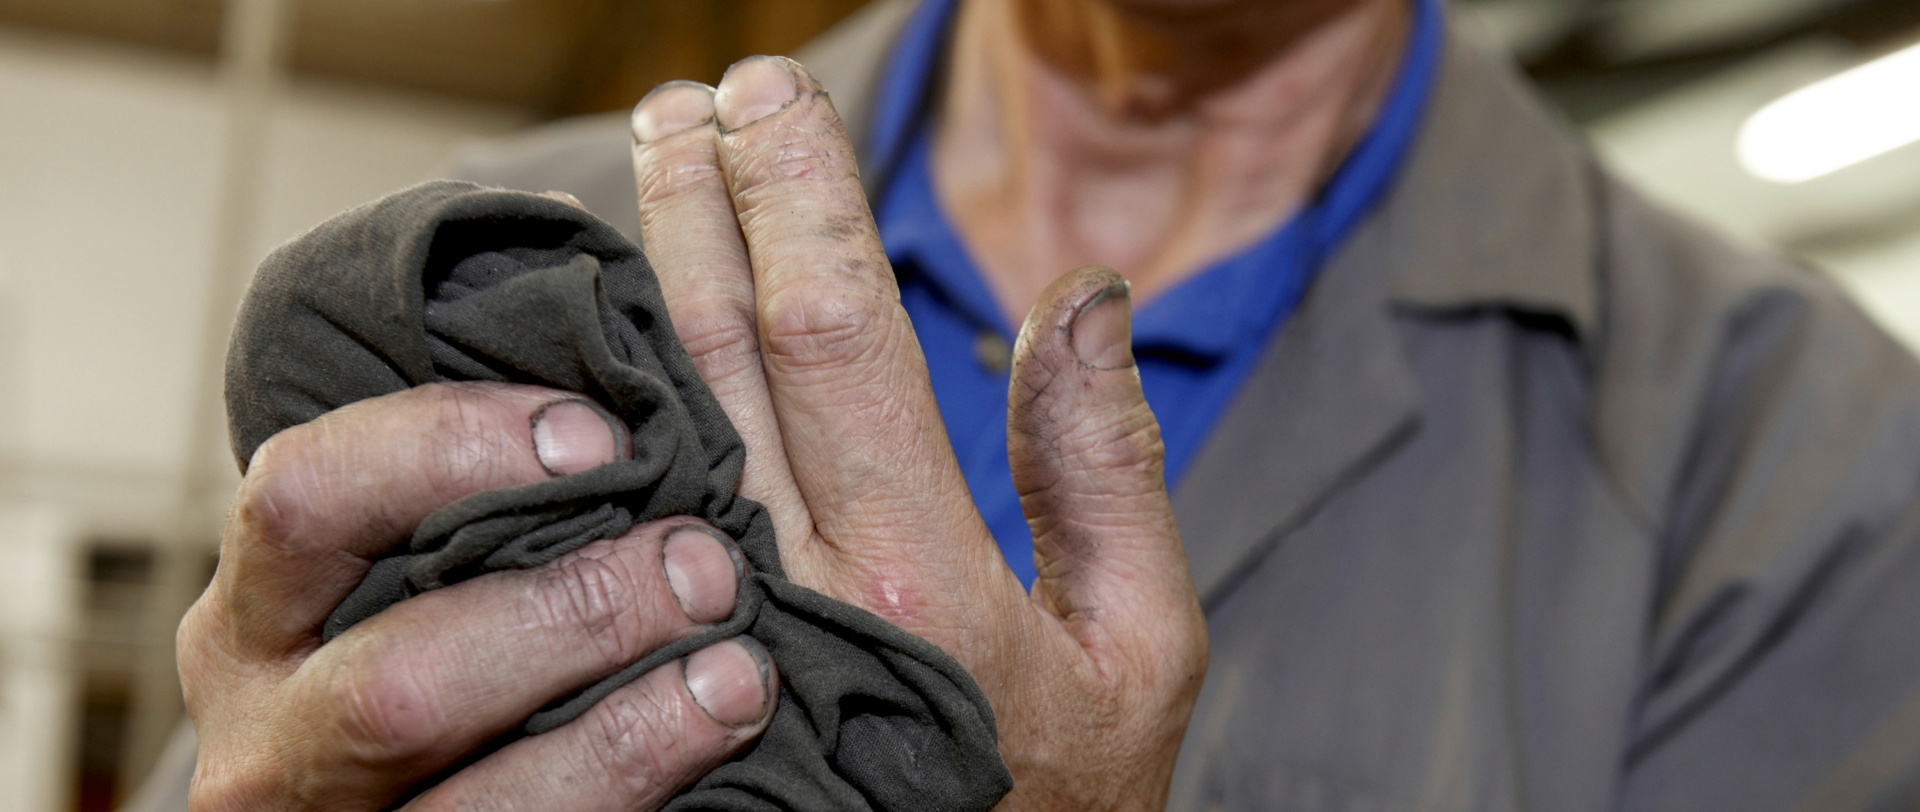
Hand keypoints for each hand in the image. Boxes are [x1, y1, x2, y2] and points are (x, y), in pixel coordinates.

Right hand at [178, 383, 777, 810]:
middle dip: (576, 611)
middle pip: (399, 680)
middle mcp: (266, 739)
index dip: (452, 451)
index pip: (305, 497)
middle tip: (701, 560)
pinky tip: (715, 730)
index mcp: (252, 617)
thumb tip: (614, 402)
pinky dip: (641, 780)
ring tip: (735, 666)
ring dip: (631, 724)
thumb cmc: (441, 651)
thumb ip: (468, 509)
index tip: (598, 437)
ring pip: (481, 803)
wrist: (408, 798)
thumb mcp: (406, 576)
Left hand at [631, 57, 1207, 807]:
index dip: (798, 193)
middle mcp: (792, 600)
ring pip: (645, 427)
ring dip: (636, 283)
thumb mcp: (1142, 653)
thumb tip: (1084, 297)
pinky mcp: (658, 684)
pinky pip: (601, 529)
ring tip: (641, 171)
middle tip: (687, 102)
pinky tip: (593, 343)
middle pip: (715, 357)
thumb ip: (1108, 472)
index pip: (836, 331)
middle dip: (697, 205)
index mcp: (920, 582)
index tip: (774, 96)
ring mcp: (704, 646)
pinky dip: (592, 416)